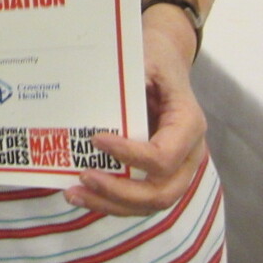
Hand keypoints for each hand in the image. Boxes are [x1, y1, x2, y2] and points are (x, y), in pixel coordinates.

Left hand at [62, 17, 206, 214]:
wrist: (165, 59)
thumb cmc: (154, 58)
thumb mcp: (145, 59)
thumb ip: (128, 81)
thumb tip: (93, 98)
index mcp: (188, 124)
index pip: (164, 156)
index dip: (130, 156)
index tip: (96, 140)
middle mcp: (189, 154)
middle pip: (162, 193)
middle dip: (120, 193)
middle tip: (84, 177)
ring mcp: (176, 169)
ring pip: (150, 204)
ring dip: (111, 204)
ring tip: (73, 193)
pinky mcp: (158, 174)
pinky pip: (139, 198)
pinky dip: (111, 201)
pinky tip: (82, 193)